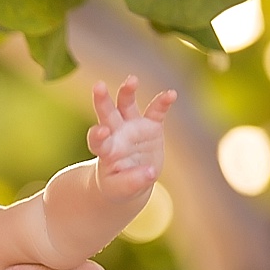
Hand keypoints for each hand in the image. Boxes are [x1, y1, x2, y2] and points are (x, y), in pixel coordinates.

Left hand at [87, 76, 174, 201]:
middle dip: (102, 100)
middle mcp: (116, 133)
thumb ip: (132, 182)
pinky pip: (156, 111)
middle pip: (107, 114)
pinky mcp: (151, 126)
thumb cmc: (117, 185)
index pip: (98, 141)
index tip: (100, 132)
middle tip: (98, 86)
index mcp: (105, 150)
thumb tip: (149, 172)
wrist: (130, 180)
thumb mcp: (120, 189)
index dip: (98, 135)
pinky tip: (171, 94)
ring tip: (131, 80)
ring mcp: (133, 127)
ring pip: (127, 105)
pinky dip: (163, 102)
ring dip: (128, 92)